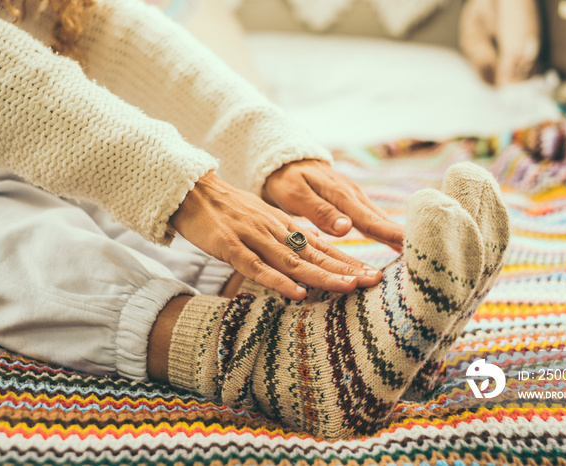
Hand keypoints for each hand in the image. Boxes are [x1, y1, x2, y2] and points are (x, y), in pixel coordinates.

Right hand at [171, 172, 381, 300]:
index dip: (348, 261)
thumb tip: (309, 258)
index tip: (373, 274)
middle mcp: (275, 231)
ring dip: (321, 275)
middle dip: (345, 269)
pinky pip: (256, 267)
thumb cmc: (228, 211)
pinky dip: (277, 281)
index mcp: (284, 226)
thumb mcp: (263, 221)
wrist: (192, 191)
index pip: (322, 246)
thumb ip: (285, 239)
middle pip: (315, 253)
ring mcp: (253, 238)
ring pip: (292, 261)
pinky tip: (295, 293)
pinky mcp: (230, 246)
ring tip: (347, 288)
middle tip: (373, 281)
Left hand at [263, 160, 403, 250]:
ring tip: (416, 251)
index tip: (408, 245)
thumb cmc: (286, 179)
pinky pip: (372, 216)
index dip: (388, 233)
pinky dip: (385, 228)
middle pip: (380, 219)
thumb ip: (319, 211)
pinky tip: (396, 240)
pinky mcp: (351, 201)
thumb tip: (346, 228)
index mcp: (340, 195)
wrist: (284, 159)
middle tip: (424, 253)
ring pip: (379, 218)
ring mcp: (353, 197)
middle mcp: (352, 196)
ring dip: (396, 233)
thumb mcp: (295, 194)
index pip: (368, 219)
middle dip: (401, 236)